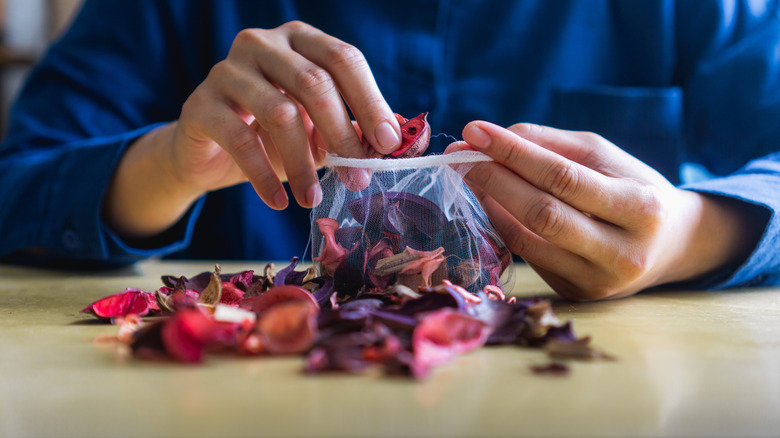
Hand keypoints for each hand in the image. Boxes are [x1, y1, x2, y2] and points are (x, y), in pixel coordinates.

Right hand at [104, 21, 400, 238]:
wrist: (209, 153)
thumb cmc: (273, 137)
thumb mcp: (319, 131)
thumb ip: (356, 130)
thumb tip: (403, 141)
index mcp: (300, 40)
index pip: (343, 59)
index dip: (370, 101)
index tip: (390, 144)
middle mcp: (262, 44)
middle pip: (314, 83)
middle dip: (342, 135)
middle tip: (358, 178)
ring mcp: (227, 70)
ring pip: (279, 112)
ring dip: (303, 163)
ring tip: (313, 198)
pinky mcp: (200, 103)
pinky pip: (241, 139)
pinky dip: (264, 176)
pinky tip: (279, 201)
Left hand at [449, 121, 759, 299]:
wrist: (671, 246)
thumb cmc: (634, 189)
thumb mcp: (605, 157)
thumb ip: (550, 145)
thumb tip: (488, 139)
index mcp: (640, 208)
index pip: (564, 177)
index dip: (514, 153)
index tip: (475, 131)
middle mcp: (622, 254)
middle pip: (542, 214)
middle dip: (493, 179)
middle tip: (458, 155)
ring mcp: (597, 282)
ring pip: (527, 240)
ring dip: (489, 203)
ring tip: (466, 174)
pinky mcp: (576, 294)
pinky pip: (526, 256)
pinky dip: (501, 225)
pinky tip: (487, 201)